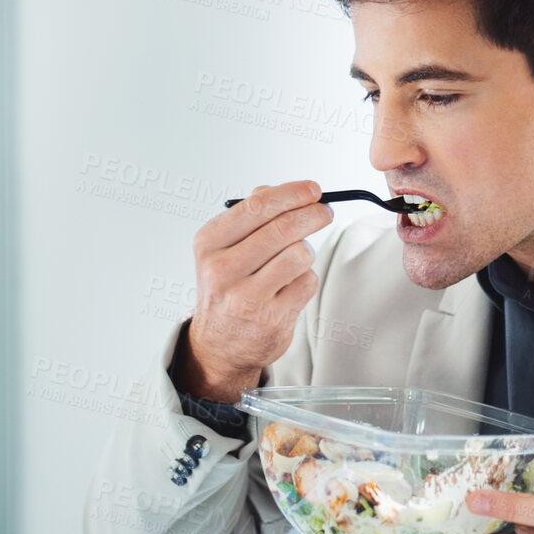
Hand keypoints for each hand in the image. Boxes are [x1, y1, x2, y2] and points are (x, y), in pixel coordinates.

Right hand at [175, 181, 333, 402]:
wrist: (219, 344)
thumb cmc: (227, 287)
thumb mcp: (223, 248)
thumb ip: (251, 216)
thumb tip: (285, 192)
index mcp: (209, 244)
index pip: (256, 207)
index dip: (291, 194)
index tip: (312, 189)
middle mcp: (222, 270)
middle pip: (283, 229)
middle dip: (312, 215)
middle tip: (324, 212)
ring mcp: (247, 297)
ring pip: (299, 254)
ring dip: (306, 250)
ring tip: (297, 257)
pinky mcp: (272, 318)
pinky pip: (307, 281)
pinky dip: (306, 278)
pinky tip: (290, 285)